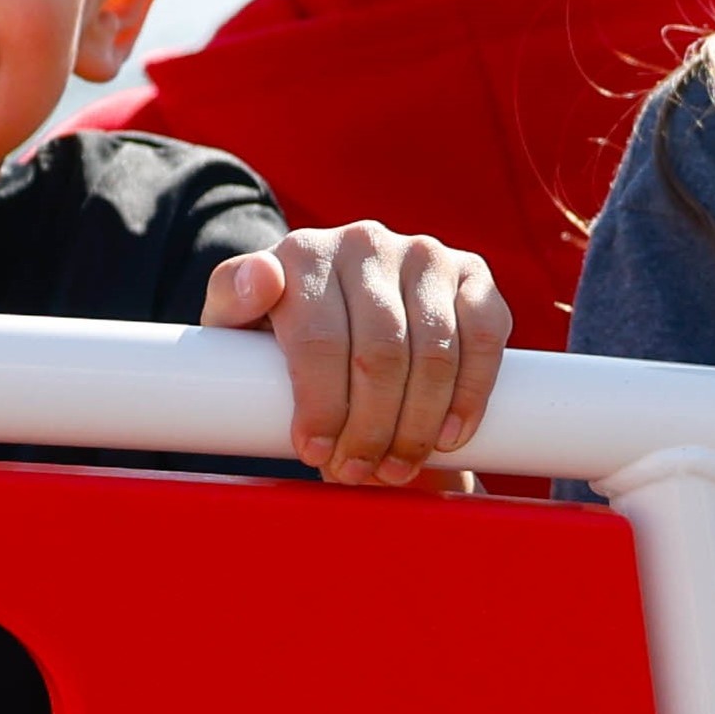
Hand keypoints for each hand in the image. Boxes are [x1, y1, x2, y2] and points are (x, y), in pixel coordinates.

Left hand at [202, 221, 503, 485]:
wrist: (344, 314)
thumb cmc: (282, 331)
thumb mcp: (238, 323)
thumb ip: (231, 302)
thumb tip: (261, 281)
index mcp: (304, 251)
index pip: (318, 339)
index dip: (320, 405)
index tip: (314, 453)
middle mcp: (365, 241)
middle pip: (378, 354)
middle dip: (369, 428)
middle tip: (357, 472)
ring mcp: (424, 254)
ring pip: (433, 354)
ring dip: (418, 425)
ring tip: (396, 466)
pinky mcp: (473, 274)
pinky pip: (483, 338)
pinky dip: (471, 394)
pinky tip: (451, 436)